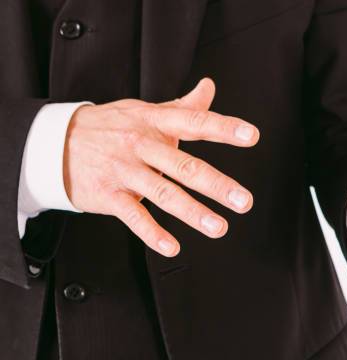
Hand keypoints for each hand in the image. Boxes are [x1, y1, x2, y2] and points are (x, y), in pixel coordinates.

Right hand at [64, 78, 258, 256]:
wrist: (55, 142)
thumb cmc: (112, 126)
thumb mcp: (145, 111)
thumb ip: (183, 106)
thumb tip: (209, 87)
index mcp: (155, 122)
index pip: (194, 122)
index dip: (224, 128)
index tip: (252, 136)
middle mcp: (142, 145)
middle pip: (184, 165)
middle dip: (216, 185)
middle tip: (244, 201)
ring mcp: (125, 171)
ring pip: (163, 193)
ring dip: (193, 212)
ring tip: (219, 228)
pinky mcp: (108, 195)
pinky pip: (133, 217)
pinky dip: (153, 234)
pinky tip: (173, 247)